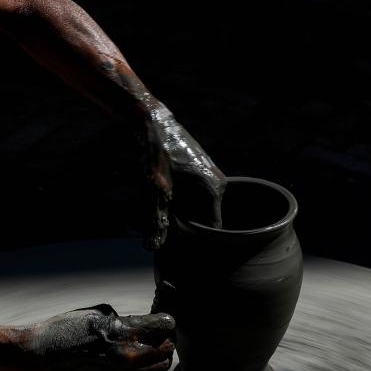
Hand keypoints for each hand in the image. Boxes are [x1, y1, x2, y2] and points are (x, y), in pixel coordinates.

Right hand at [27, 304, 175, 370]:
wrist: (44, 354)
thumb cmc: (67, 327)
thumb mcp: (97, 312)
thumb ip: (125, 319)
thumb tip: (144, 324)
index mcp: (123, 332)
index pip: (165, 325)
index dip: (164, 319)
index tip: (159, 318)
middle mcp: (127, 356)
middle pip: (167, 348)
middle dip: (165, 338)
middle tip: (155, 333)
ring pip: (160, 368)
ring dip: (157, 356)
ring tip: (146, 348)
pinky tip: (135, 365)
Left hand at [143, 106, 226, 249]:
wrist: (152, 122)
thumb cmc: (155, 156)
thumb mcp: (155, 191)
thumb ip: (157, 221)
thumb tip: (152, 248)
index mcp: (214, 191)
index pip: (214, 228)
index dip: (198, 239)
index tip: (183, 245)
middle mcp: (218, 183)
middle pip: (206, 218)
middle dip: (188, 225)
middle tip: (167, 227)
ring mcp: (211, 175)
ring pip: (199, 205)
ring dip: (183, 212)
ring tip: (165, 211)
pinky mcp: (201, 169)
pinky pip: (195, 194)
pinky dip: (182, 199)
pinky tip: (166, 196)